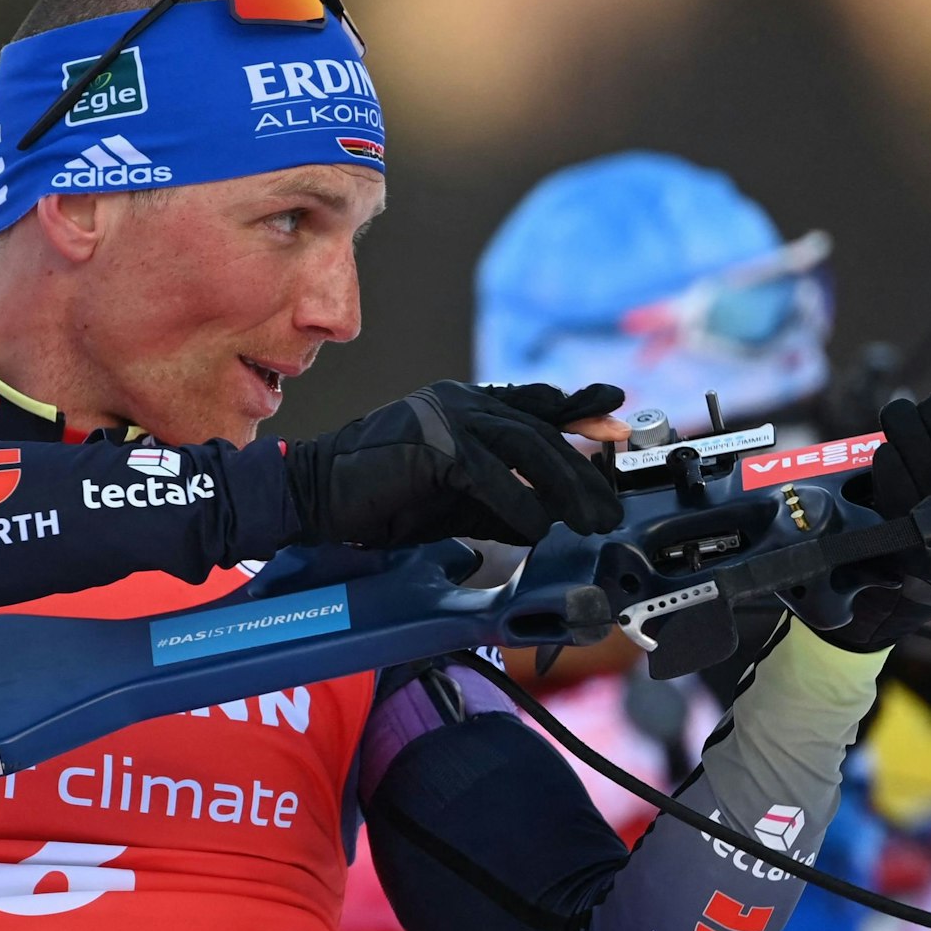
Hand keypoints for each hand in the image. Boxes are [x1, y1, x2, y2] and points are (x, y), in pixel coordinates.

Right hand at [285, 381, 625, 546]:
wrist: (314, 497)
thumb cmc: (380, 500)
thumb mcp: (454, 500)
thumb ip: (498, 501)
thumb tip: (548, 518)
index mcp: (463, 405)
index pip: (533, 405)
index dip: (578, 412)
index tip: (616, 424)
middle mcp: (458, 401)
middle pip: (539, 429)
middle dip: (584, 468)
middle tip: (611, 505)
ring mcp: (444, 418)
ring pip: (525, 446)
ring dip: (565, 487)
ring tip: (591, 520)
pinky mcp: (430, 444)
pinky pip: (488, 474)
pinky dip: (518, 503)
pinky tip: (539, 528)